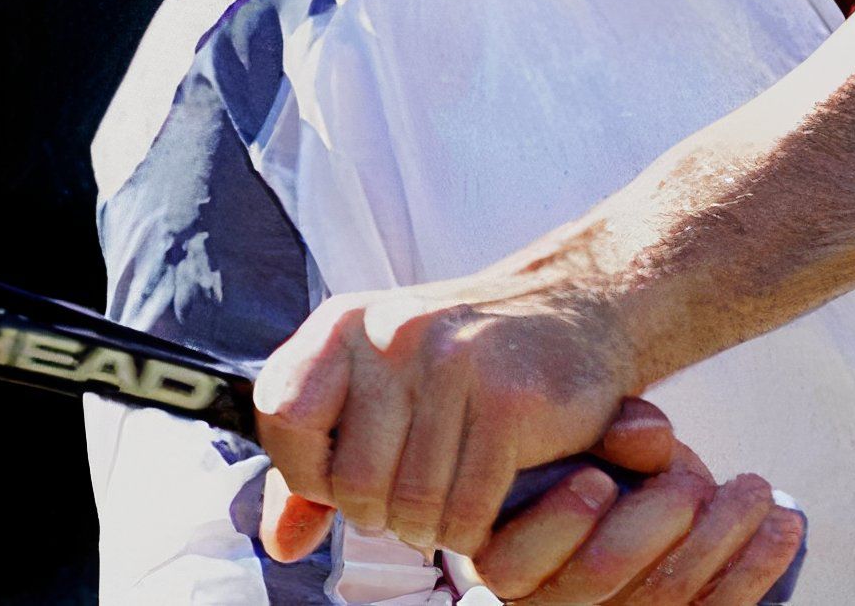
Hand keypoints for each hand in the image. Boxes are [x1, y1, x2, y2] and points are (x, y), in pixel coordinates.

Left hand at [253, 272, 637, 556]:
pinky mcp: (512, 401)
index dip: (307, 467)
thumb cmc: (463, 361)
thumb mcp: (375, 387)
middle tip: (412, 497)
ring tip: (448, 501)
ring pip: (413, 506)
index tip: (343, 475)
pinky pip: (469, 511)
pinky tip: (484, 504)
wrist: (574, 311)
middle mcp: (393, 333)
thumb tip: (280, 544)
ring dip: (431, 528)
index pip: (284, 414)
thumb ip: (314, 462)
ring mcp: (454, 362)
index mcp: (345, 322)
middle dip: (381, 512)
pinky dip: (474, 531)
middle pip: (353, 481)